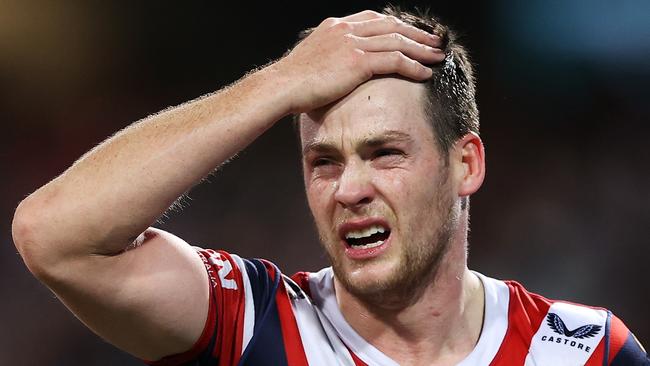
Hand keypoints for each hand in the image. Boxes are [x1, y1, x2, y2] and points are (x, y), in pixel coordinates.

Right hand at [275, 10, 444, 113]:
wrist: (282, 86)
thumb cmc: (293, 81)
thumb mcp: (313, 59)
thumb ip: (331, 56)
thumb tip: (339, 69)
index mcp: (336, 26)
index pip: (374, 19)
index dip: (397, 26)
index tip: (410, 34)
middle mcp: (346, 29)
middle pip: (391, 26)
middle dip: (416, 34)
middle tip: (434, 42)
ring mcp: (352, 43)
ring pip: (397, 42)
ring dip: (421, 49)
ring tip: (437, 57)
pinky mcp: (357, 61)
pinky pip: (394, 60)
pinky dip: (413, 65)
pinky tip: (425, 72)